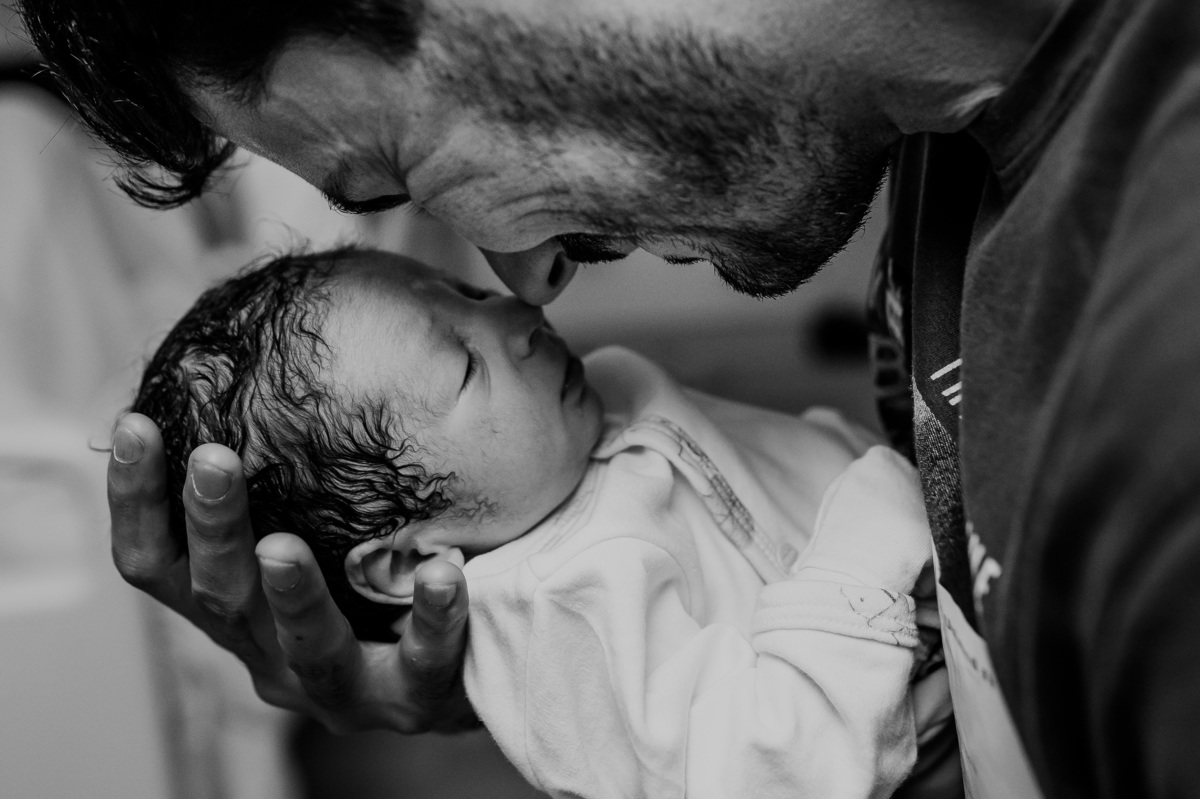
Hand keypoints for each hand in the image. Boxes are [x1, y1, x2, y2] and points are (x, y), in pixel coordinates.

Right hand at [108, 413, 475, 732]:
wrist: (445, 681)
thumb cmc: (362, 595)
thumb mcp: (312, 538)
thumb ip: (285, 476)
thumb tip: (270, 346)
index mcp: (234, 611)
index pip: (158, 563)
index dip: (136, 502)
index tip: (133, 424)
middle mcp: (269, 653)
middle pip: (221, 599)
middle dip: (212, 530)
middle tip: (210, 460)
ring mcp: (339, 687)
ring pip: (309, 646)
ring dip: (292, 595)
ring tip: (283, 547)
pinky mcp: (413, 699)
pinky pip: (423, 659)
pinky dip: (430, 615)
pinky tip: (442, 569)